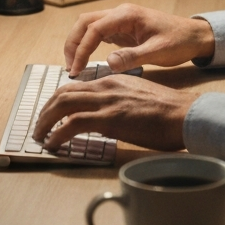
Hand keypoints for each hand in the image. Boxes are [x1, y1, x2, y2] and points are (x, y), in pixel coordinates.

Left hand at [32, 73, 199, 150]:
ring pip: (63, 104)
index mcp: (114, 80)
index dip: (58, 101)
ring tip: (40, 135)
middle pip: (63, 92)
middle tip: (39, 126)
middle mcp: (107, 86)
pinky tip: (53, 144)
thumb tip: (105, 116)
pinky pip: (73, 124)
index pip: (76, 86)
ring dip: (45, 121)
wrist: (185, 114)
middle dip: (45, 110)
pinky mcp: (110, 119)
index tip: (51, 114)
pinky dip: (58, 134)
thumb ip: (118, 101)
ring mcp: (108, 101)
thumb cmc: (168, 111)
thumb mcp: (138, 97)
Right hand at [64, 3, 214, 76]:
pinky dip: (88, 45)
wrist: (194, 36)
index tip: (76, 69)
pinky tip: (87, 60)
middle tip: (71, 67)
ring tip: (75, 65)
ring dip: (78, 43)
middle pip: (85, 22)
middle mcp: (120, 14)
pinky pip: (99, 34)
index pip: (94, 29)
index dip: (81, 49)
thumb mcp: (157, 52)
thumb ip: (133, 57)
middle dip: (73, 43)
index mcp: (127, 15)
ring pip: (89, 26)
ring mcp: (120, 20)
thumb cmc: (179, 41)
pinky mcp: (122, 30)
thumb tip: (109, 63)